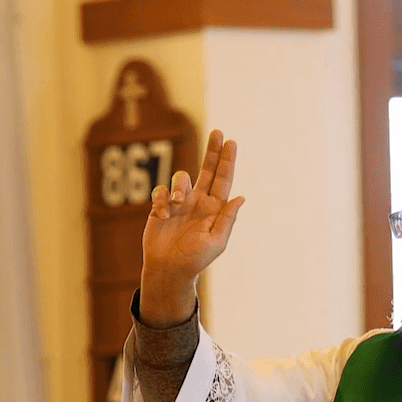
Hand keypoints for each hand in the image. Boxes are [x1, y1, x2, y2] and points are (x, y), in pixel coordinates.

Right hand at [138, 129, 245, 326]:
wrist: (169, 269)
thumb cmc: (196, 258)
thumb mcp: (217, 241)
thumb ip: (227, 218)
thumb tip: (241, 197)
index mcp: (215, 208)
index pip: (223, 180)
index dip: (227, 161)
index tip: (231, 142)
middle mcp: (198, 201)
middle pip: (207, 169)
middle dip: (212, 150)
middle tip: (217, 132)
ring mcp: (179, 202)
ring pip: (181, 178)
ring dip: (178, 186)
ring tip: (176, 204)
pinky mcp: (161, 206)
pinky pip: (160, 191)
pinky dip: (161, 199)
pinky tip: (163, 213)